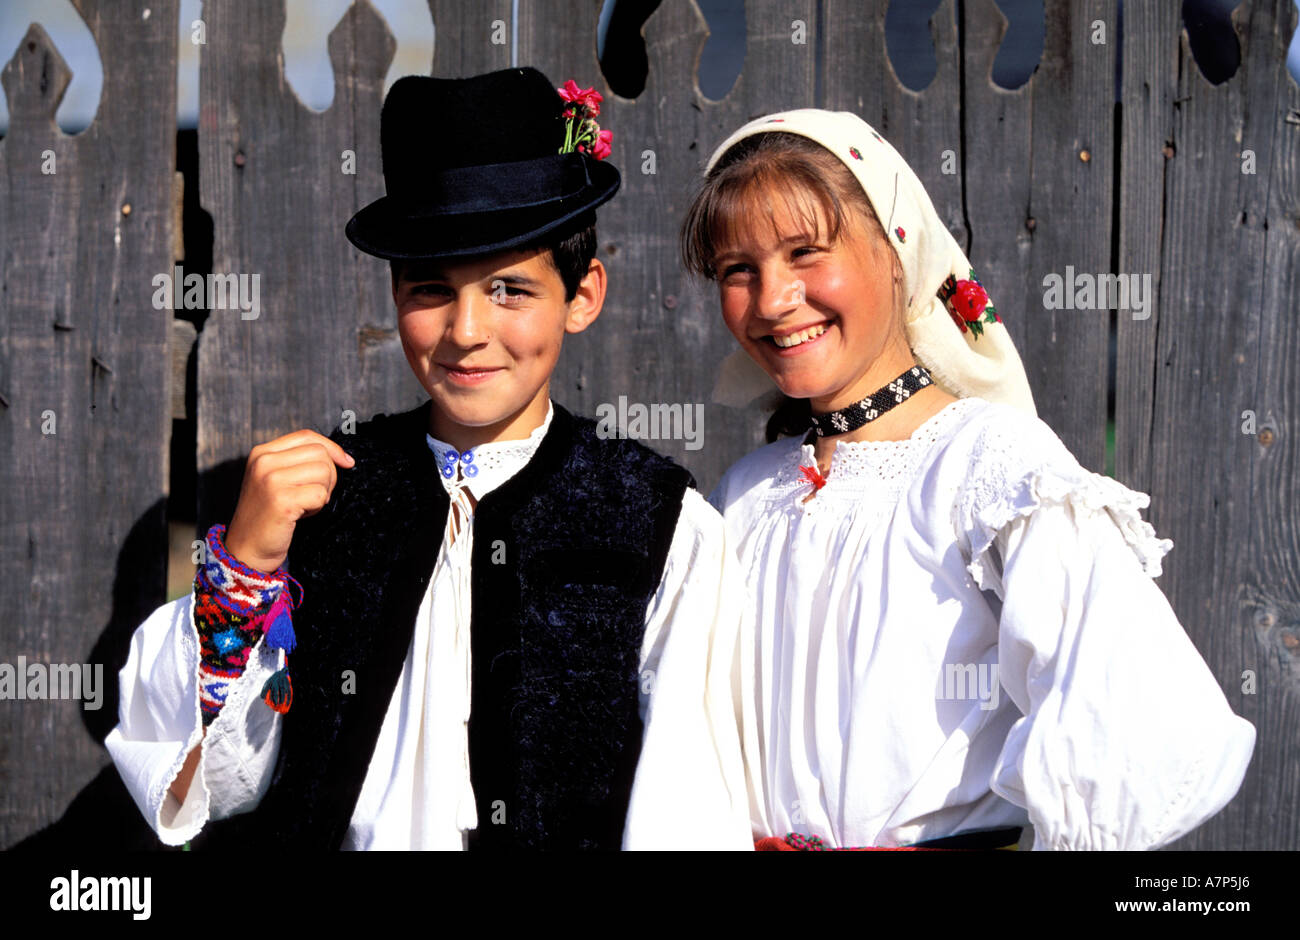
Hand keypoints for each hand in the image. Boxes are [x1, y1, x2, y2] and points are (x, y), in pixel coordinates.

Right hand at [224, 430, 354, 574]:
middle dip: (329, 475)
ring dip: (323, 492)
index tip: (347, 463)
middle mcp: (264, 462)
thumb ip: (298, 462)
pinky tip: (301, 515)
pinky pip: (320, 495)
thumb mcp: (276, 479)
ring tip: (304, 505)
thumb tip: (342, 457)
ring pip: (324, 472)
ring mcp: (271, 480)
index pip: (307, 436)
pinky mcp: (282, 501)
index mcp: (262, 453)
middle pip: (320, 453)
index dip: (332, 448)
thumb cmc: (269, 515)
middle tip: (314, 495)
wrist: (247, 549)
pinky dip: (318, 507)